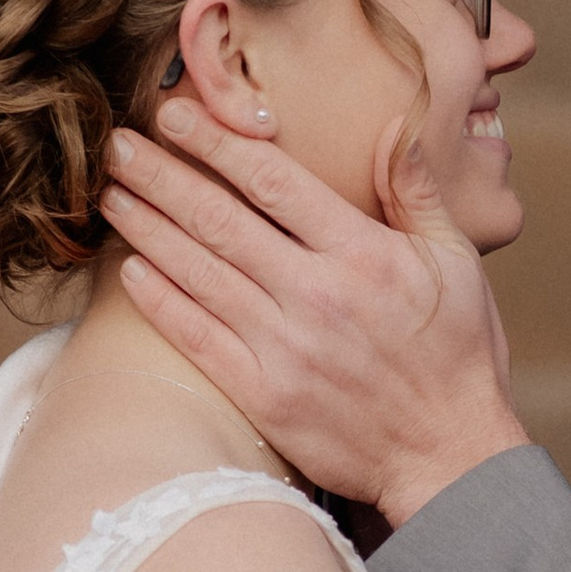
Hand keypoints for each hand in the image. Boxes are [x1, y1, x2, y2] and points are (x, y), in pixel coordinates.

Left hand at [104, 102, 530, 521]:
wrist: (450, 456)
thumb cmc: (458, 355)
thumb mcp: (457, 261)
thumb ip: (416, 191)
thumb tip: (394, 123)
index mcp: (363, 253)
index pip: (273, 181)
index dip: (217, 143)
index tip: (176, 115)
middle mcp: (317, 295)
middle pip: (221, 220)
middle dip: (162, 176)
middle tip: (119, 145)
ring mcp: (285, 348)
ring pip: (200, 272)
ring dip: (148, 229)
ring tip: (111, 194)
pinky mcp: (264, 395)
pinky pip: (199, 337)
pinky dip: (161, 301)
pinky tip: (131, 270)